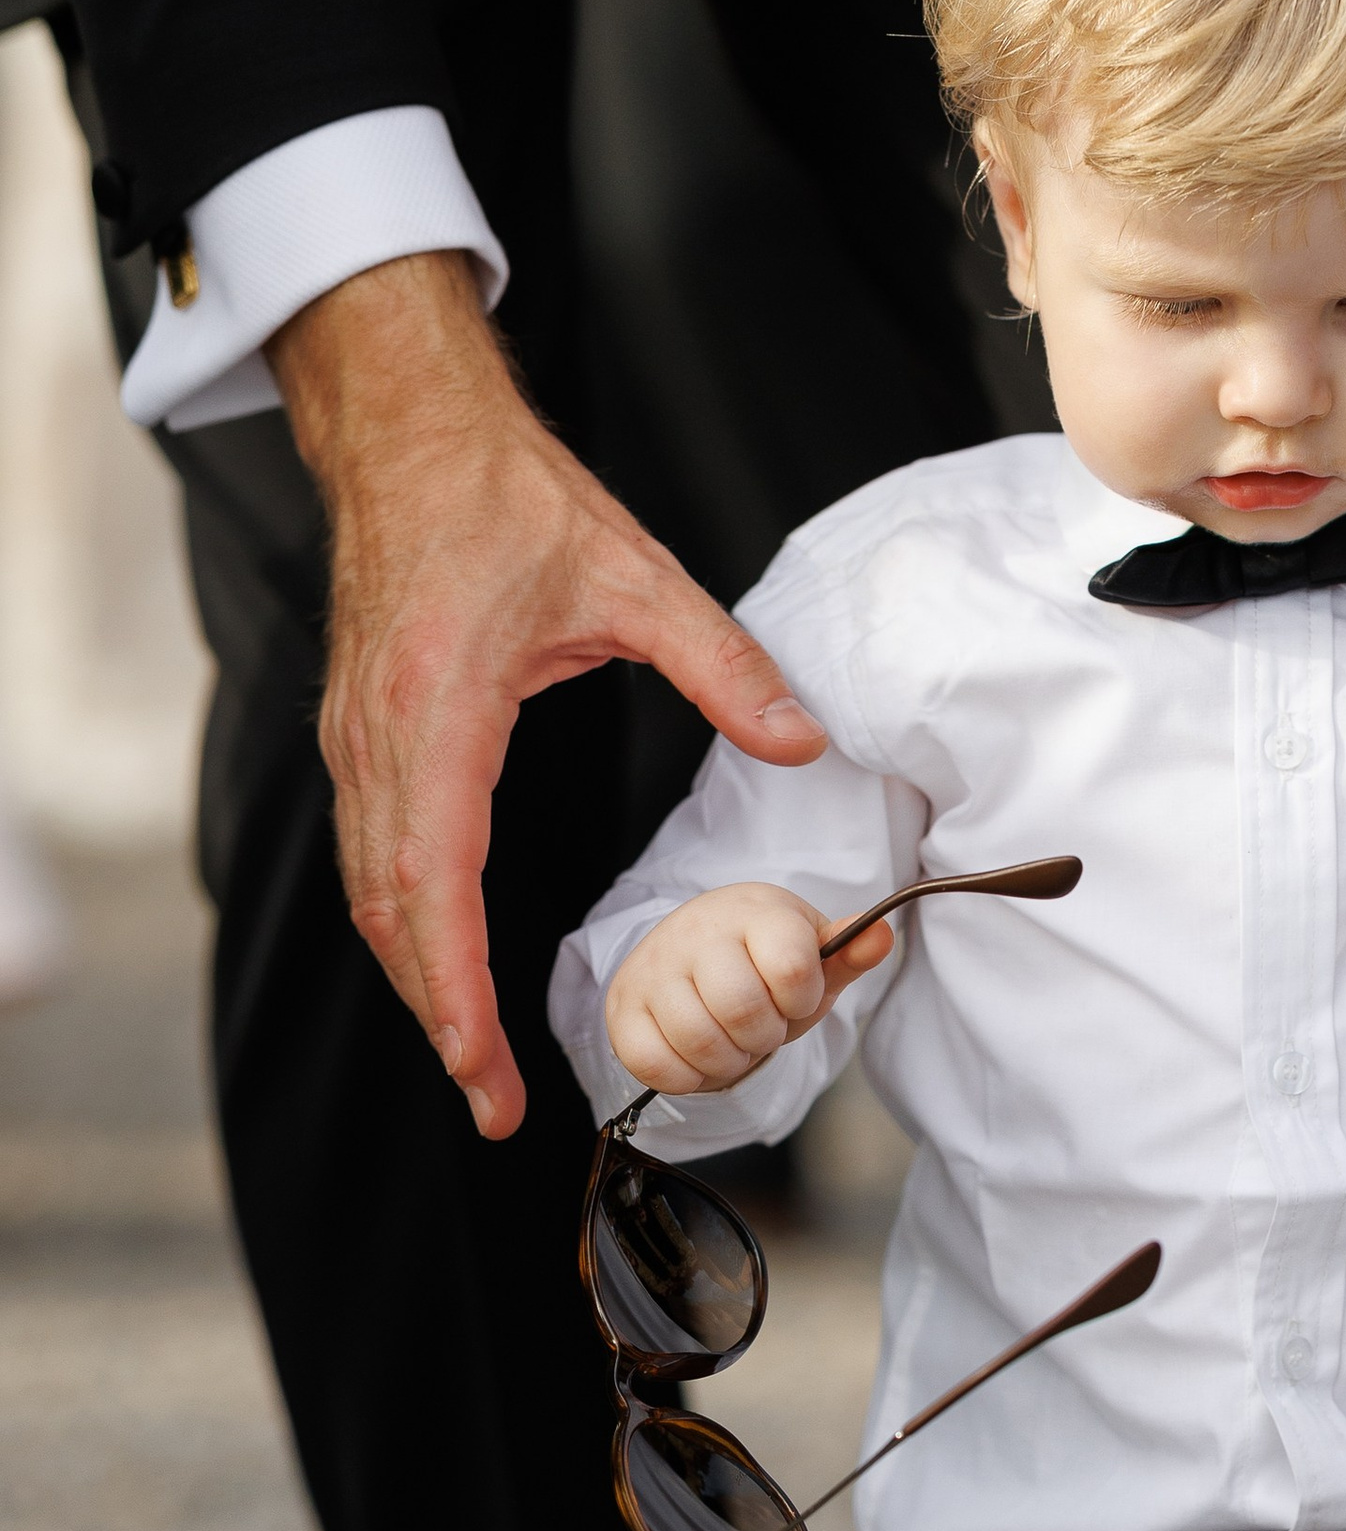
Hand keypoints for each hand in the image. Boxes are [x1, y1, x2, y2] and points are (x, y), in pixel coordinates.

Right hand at [270, 251, 829, 1140]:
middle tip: (490, 1103)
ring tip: (470, 1058)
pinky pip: (374, 849)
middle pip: (391, 913)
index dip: (454, 989)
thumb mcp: (633, 573)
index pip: (434, 883)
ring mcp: (359, 735)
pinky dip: (404, 920)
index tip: (482, 1065)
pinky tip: (443, 959)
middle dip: (438, 1018)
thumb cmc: (503, 493)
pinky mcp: (363, 729)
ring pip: (374, 889)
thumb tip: (801, 740)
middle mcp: (380, 735)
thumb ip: (721, 666)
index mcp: (439, 708)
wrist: (406, 427)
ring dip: (418, 979)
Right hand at [605, 885, 894, 1095]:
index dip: (800, 1000)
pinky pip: (656, 1065)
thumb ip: (848, 953)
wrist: (692, 952)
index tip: (793, 996)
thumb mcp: (809, 957)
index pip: (791, 970)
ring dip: (727, 1060)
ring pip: (699, 1042)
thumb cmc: (762, 963)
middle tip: (758, 1025)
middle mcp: (698, 931)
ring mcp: (654, 968)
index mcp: (756, 912)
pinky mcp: (623, 1007)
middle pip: (743, 1011)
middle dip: (762, 1035)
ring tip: (729, 1039)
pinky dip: (686, 1076)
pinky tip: (696, 1054)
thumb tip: (882, 935)